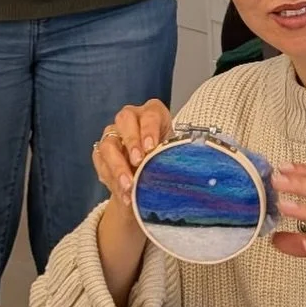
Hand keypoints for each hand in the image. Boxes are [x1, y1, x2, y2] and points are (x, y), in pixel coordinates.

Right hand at [91, 103, 171, 304]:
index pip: (152, 113)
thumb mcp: (175, 160)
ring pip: (109, 143)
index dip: (151, 128)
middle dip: (132, 140)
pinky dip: (111, 179)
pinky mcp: (101, 154)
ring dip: (118, 165)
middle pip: (125, 119)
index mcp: (155, 116)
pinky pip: (100, 163)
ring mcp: (114, 136)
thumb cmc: (166, 167)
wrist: (146, 188)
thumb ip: (180, 158)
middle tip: (139, 161)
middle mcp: (132, 120)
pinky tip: (123, 194)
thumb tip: (205, 167)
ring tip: (129, 186)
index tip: (152, 147)